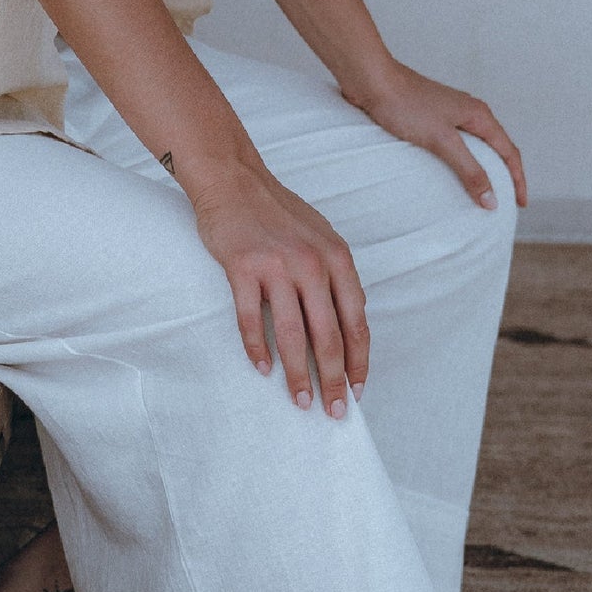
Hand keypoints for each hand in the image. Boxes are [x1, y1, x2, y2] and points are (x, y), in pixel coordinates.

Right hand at [191, 159, 369, 417]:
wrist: (233, 180)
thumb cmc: (277, 211)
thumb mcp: (321, 237)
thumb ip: (336, 277)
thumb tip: (349, 326)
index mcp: (337, 258)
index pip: (356, 322)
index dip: (358, 361)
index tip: (356, 390)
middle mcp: (311, 263)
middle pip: (328, 336)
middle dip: (332, 380)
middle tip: (332, 411)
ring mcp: (276, 265)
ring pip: (292, 333)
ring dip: (297, 373)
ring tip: (300, 400)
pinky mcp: (243, 267)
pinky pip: (251, 318)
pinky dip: (256, 348)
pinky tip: (261, 369)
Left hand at [344, 59, 528, 210]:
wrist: (370, 80)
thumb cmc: (405, 103)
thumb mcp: (442, 140)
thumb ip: (469, 170)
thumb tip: (492, 199)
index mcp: (478, 115)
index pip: (509, 152)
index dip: (517, 179)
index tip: (519, 204)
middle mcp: (467, 112)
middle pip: (494, 148)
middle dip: (501, 174)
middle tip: (501, 202)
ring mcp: (447, 113)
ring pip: (472, 146)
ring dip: (478, 168)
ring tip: (477, 193)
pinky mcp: (428, 117)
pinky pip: (451, 144)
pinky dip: (456, 162)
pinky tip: (446, 175)